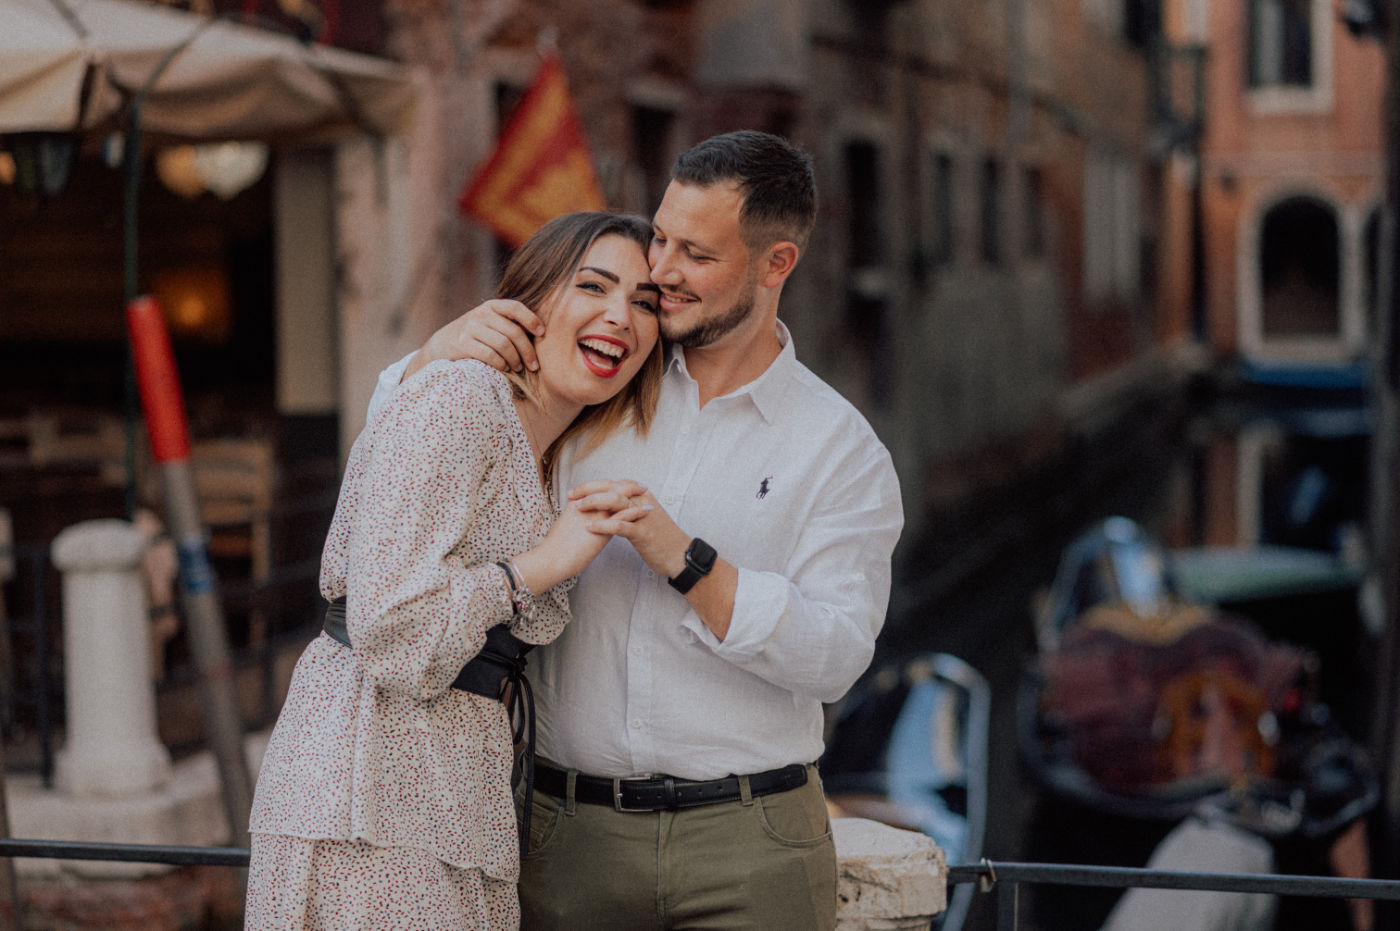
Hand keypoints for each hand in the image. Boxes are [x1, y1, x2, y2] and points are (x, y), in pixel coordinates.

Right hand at [405, 299, 544, 378]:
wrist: (441, 346)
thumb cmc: (475, 337)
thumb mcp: (490, 324)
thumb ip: (509, 324)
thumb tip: (542, 334)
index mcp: (491, 307)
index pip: (515, 307)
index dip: (531, 319)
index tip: (542, 333)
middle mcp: (481, 314)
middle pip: (513, 332)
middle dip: (527, 351)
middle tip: (534, 366)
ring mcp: (470, 328)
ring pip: (503, 344)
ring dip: (515, 360)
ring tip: (518, 368)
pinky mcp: (462, 343)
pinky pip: (489, 354)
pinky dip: (501, 364)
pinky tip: (504, 369)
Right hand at [513, 481, 651, 589]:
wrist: (551, 559)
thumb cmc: (555, 549)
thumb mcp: (566, 529)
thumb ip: (576, 522)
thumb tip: (583, 523)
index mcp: (578, 504)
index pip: (599, 489)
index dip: (614, 485)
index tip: (626, 485)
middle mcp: (587, 505)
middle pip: (610, 488)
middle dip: (626, 485)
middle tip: (640, 485)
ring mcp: (594, 515)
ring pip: (617, 497)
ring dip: (634, 493)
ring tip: (647, 493)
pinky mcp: (600, 528)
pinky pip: (621, 515)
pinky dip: (635, 511)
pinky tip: (646, 510)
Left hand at [568, 480, 689, 579]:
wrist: (680, 555)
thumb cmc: (660, 538)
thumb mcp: (643, 519)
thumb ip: (627, 510)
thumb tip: (608, 508)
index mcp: (640, 496)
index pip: (613, 484)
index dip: (592, 486)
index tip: (575, 491)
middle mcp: (642, 501)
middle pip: (612, 487)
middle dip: (589, 490)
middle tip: (571, 496)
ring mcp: (643, 516)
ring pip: (615, 501)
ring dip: (594, 502)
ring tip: (577, 507)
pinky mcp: (643, 532)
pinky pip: (620, 525)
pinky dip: (603, 525)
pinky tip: (589, 527)